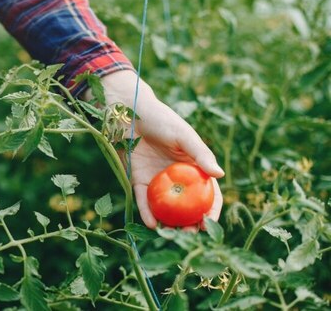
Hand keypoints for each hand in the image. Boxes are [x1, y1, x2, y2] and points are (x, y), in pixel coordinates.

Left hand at [100, 70, 223, 230]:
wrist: (129, 113)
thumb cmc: (162, 120)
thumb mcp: (184, 136)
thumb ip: (201, 155)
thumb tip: (219, 174)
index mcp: (193, 167)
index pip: (207, 193)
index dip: (211, 210)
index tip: (211, 225)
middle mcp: (177, 177)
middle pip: (187, 206)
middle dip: (190, 224)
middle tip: (191, 235)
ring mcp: (158, 181)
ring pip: (165, 208)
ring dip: (169, 224)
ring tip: (171, 235)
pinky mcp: (138, 180)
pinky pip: (143, 200)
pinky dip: (147, 212)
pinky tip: (152, 223)